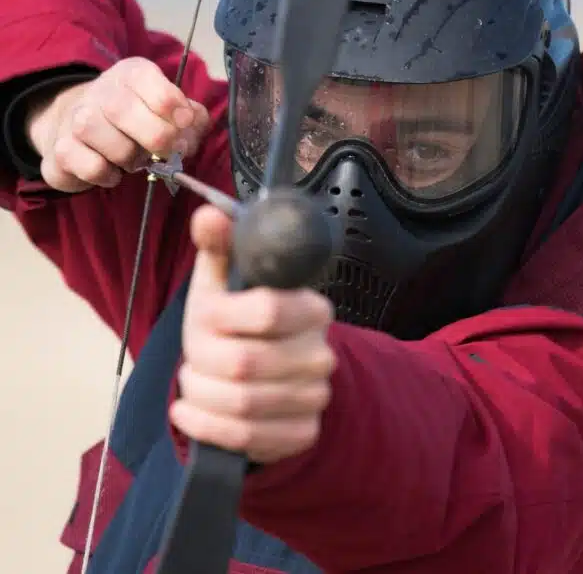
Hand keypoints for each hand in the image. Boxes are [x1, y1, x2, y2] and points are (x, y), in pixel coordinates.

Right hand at [28, 57, 210, 192]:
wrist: (85, 133)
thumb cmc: (143, 123)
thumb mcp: (174, 114)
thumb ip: (193, 117)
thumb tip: (191, 122)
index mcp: (132, 75)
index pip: (145, 78)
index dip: (169, 103)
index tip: (184, 122)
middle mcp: (100, 91)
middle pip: (121, 109)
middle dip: (155, 137)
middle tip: (166, 151)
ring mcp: (75, 118)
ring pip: (100, 136)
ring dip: (129, 156)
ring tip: (135, 159)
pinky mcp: (62, 150)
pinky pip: (90, 166)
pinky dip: (108, 175)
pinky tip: (113, 171)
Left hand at [174, 204, 336, 463]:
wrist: (262, 377)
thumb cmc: (235, 321)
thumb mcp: (223, 280)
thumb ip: (218, 245)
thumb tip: (208, 215)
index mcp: (310, 308)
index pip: (268, 309)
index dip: (224, 316)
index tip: (209, 315)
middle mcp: (320, 353)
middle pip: (245, 364)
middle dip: (203, 363)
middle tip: (194, 357)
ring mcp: (315, 396)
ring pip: (240, 405)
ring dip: (201, 395)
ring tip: (195, 383)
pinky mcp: (301, 433)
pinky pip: (245, 438)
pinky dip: (206, 427)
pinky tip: (192, 412)